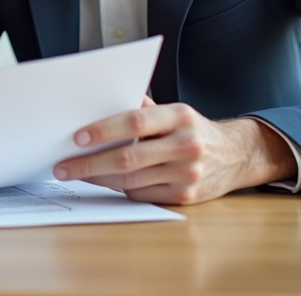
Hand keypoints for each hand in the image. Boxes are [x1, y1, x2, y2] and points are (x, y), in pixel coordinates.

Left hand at [53, 96, 296, 204]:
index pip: (136, 122)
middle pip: (128, 157)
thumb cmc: (193, 129)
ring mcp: (187, 174)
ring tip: (76, 173)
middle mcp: (186, 145)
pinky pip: (142, 195)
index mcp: (181, 117)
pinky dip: (119, 189)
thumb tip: (99, 103)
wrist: (236, 156)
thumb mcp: (174, 111)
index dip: (104, 130)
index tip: (77, 137)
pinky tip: (103, 181)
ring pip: (131, 181)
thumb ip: (142, 108)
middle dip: (90, 163)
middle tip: (64, 166)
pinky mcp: (185, 197)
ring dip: (98, 178)